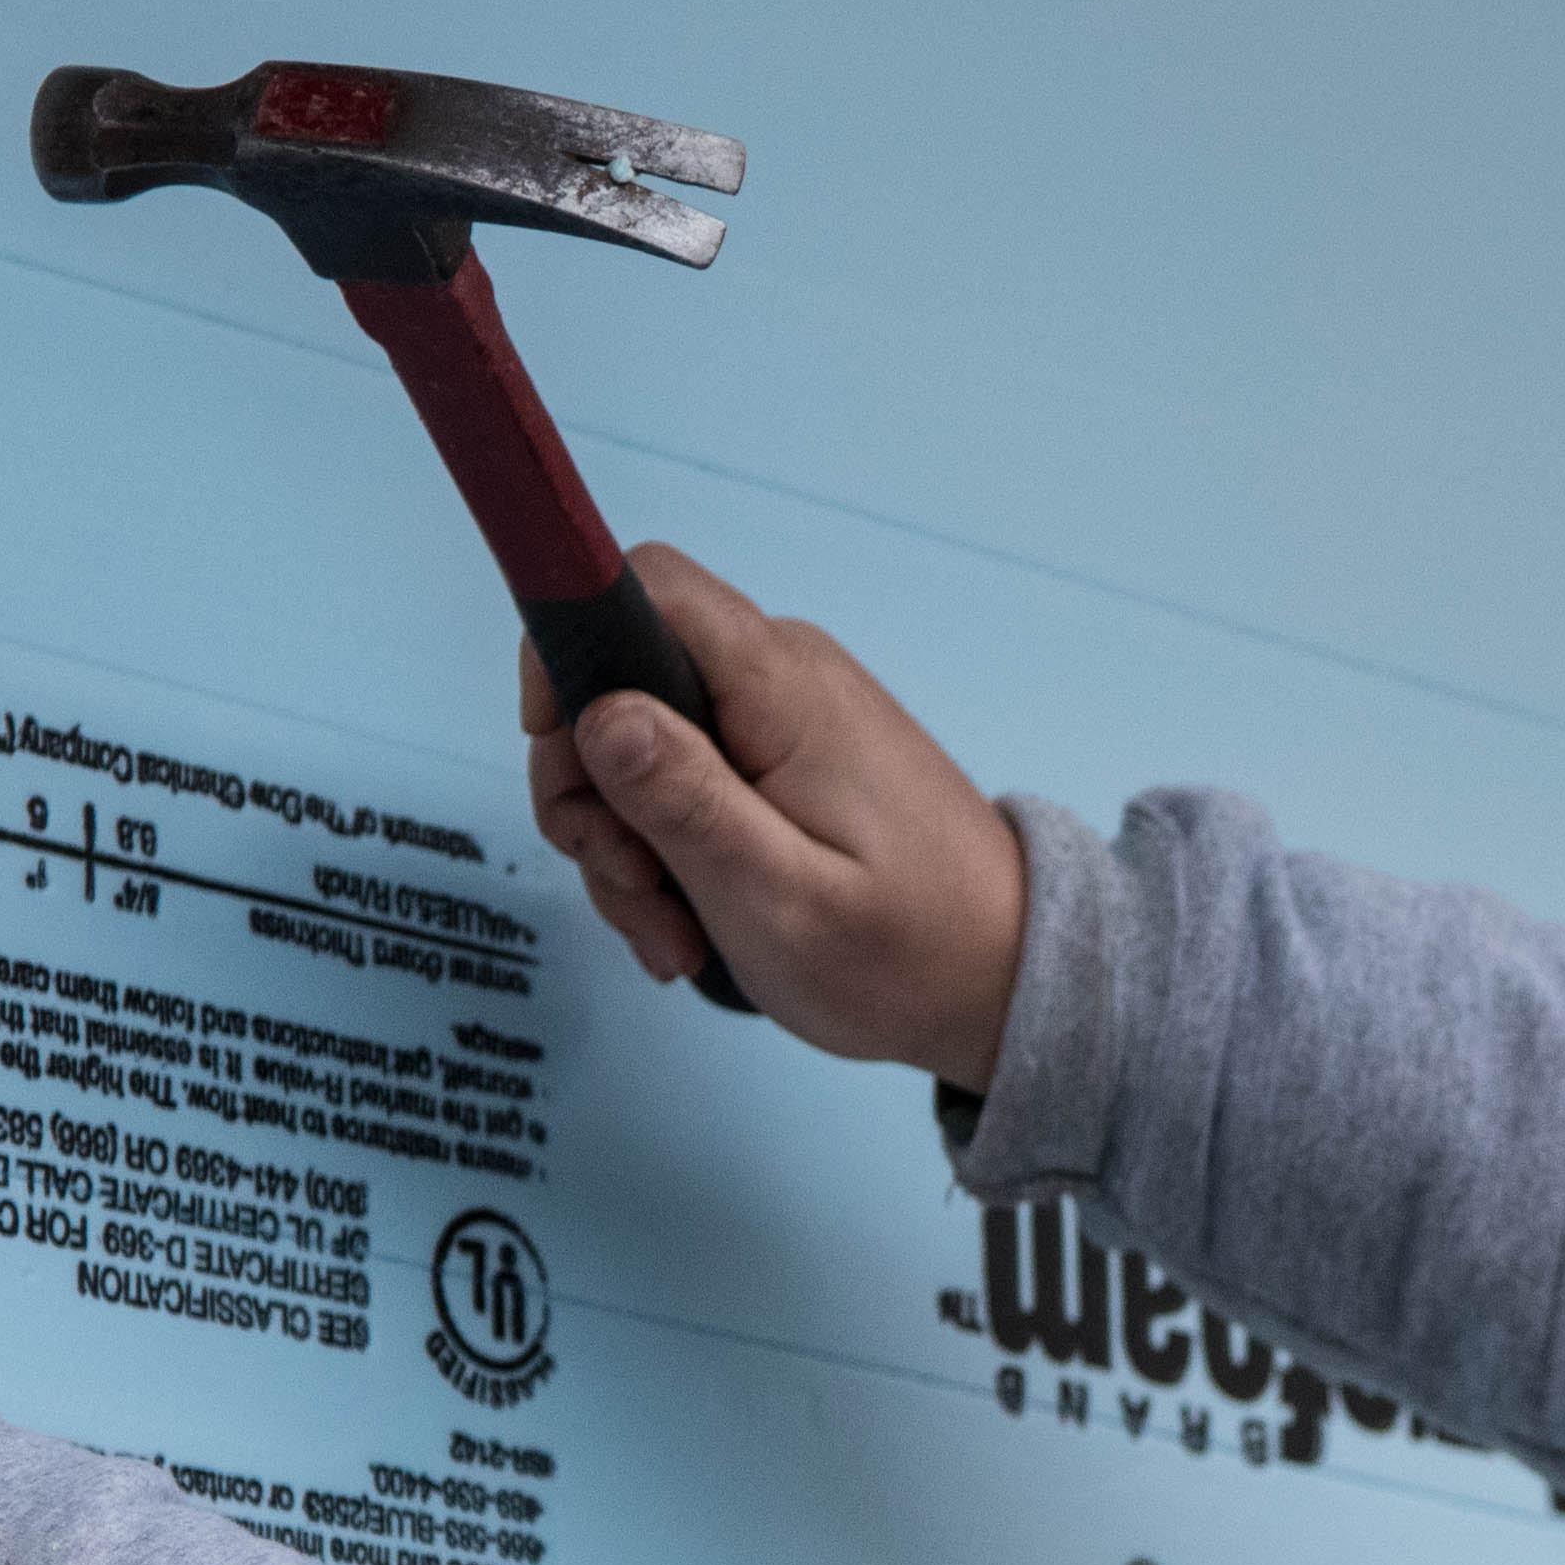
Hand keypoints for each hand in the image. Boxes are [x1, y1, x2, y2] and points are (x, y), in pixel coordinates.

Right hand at [521, 546, 1029, 1089]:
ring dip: (629, 847)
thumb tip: (601, 711)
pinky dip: (669, 854)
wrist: (1005, 979)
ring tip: (675, 936)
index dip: (569, 650)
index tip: (559, 753)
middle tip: (632, 893)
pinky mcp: (785, 761)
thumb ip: (685, 801)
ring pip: (641, 746)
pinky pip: (687, 781)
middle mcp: (780, 679)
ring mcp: (783, 720)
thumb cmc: (909, 953)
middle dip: (593, 794)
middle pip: (620, 680)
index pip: (641, 585)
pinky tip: (694, 927)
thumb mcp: (777, 897)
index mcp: (781, 687)